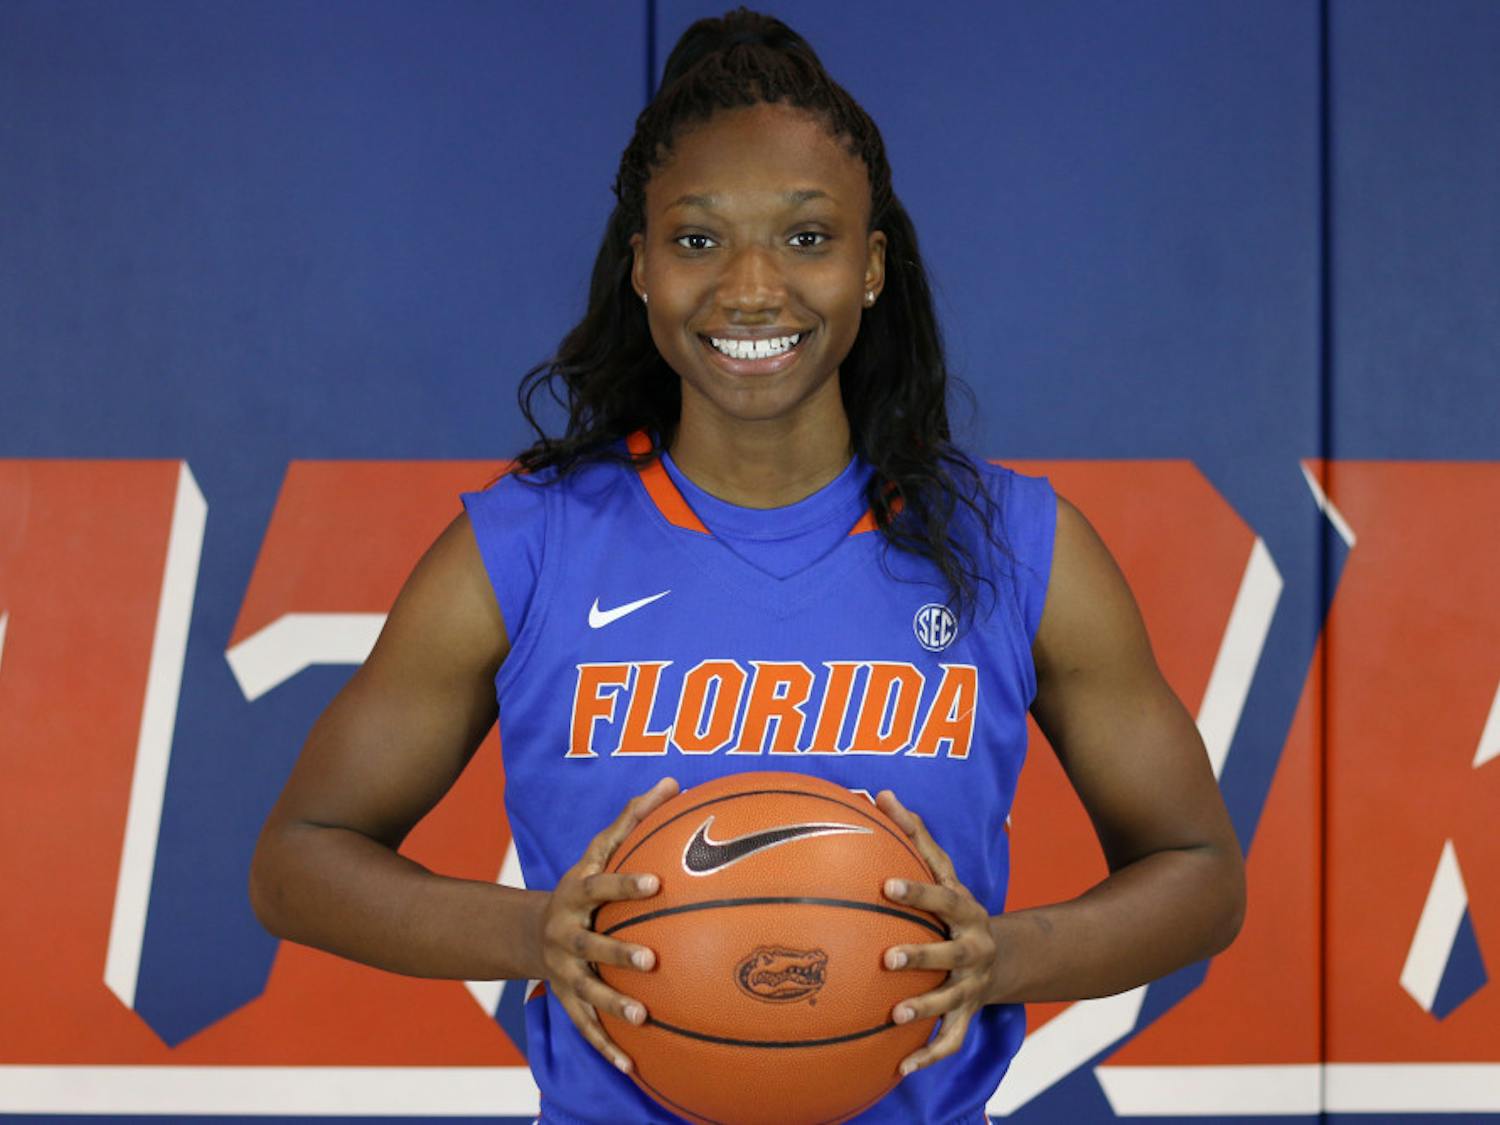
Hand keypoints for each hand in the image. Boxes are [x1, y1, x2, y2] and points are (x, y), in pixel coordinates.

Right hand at [537, 776, 679, 1073]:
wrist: (531, 931)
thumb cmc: (584, 883)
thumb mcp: (600, 850)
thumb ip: (635, 817)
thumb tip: (674, 781)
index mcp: (577, 893)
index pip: (601, 884)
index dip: (627, 884)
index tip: (658, 883)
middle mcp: (565, 933)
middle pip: (590, 945)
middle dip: (618, 954)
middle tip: (653, 961)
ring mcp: (564, 971)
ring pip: (587, 992)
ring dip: (612, 1006)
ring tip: (642, 1019)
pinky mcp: (567, 1001)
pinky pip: (586, 1027)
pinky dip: (607, 1047)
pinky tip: (634, 1066)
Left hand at [876, 788, 997, 1076]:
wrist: (1006, 955)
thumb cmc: (955, 906)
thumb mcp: (944, 871)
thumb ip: (913, 835)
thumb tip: (880, 792)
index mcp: (965, 910)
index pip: (941, 896)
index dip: (917, 892)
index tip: (885, 886)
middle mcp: (973, 948)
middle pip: (949, 952)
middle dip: (921, 956)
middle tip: (886, 959)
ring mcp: (972, 983)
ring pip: (950, 1000)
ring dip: (924, 1009)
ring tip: (894, 1016)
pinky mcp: (968, 1014)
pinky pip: (950, 1039)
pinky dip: (928, 1056)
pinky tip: (900, 1069)